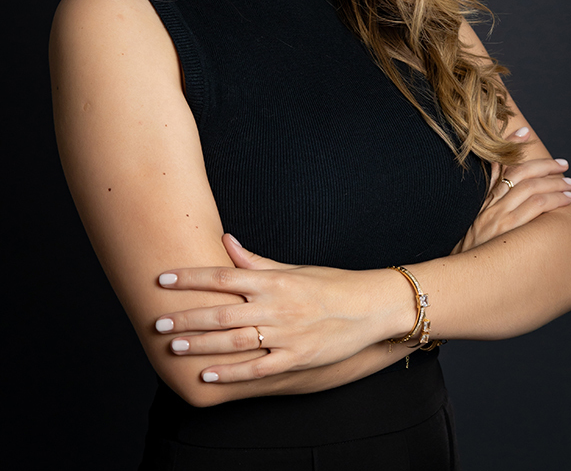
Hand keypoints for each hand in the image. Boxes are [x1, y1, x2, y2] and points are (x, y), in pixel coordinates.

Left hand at [154, 236, 404, 382]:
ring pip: (234, 341)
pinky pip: (256, 368)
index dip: (190, 278)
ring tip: (174, 345)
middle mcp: (275, 306)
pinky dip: (231, 373)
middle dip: (187, 317)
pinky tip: (207, 374)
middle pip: (222, 312)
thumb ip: (254, 260)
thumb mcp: (291, 269)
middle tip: (158, 321)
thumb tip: (224, 240)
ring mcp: (285, 335)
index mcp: (273, 280)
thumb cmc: (328, 284)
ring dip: (201, 344)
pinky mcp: (295, 358)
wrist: (369, 308)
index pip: (223, 276)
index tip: (163, 278)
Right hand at [454, 127, 570, 252]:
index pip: (496, 163)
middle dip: (543, 165)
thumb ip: (485, 201)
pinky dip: (551, 199)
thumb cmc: (469, 253)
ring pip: (530, 187)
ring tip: (570, 184)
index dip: (510, 145)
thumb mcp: (471, 223)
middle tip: (562, 164)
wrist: (458, 275)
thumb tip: (498, 183)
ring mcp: (496, 215)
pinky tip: (564, 200)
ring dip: (553, 182)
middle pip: (518, 172)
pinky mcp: (505, 229)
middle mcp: (487, 203)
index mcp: (480, 199)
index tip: (525, 132)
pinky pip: (533, 207)